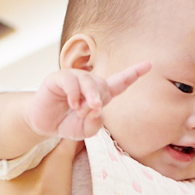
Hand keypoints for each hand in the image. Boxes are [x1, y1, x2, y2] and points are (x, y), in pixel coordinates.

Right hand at [25, 62, 151, 139]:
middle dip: (98, 99)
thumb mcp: (86, 130)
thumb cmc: (68, 124)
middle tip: (88, 112)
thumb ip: (96, 123)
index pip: (120, 82)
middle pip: (103, 84)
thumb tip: (96, 109)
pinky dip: (74, 94)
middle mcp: (89, 83)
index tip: (150, 64)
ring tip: (81, 110)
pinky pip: (71, 81)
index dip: (134, 73)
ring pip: (88, 81)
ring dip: (88, 97)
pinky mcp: (58, 78)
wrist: (45, 124)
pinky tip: (72, 104)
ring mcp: (73, 78)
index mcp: (100, 94)